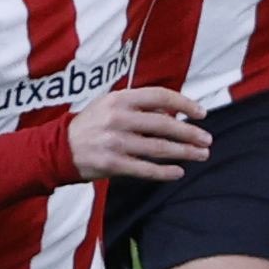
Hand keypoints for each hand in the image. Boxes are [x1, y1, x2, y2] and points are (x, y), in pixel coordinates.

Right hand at [67, 87, 211, 182]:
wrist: (60, 148)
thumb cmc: (92, 124)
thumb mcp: (111, 105)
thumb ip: (140, 106)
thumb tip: (173, 113)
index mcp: (120, 99)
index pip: (160, 96)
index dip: (185, 104)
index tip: (202, 113)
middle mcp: (118, 118)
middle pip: (164, 124)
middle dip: (190, 133)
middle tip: (207, 140)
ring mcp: (115, 142)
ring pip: (158, 148)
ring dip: (184, 152)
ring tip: (201, 155)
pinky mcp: (112, 164)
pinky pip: (145, 169)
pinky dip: (165, 172)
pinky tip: (179, 172)